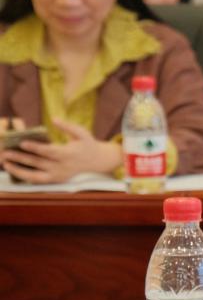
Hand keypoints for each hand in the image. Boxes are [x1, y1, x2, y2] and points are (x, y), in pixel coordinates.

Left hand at [3, 119, 120, 182]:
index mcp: (70, 154)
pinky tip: (14, 169)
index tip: (22, 142)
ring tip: (5, 163)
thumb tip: (53, 119)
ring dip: (19, 170)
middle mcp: (63, 167)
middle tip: (5, 152)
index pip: (50, 151)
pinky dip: (24, 176)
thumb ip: (68, 126)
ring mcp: (59, 175)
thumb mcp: (82, 132)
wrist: (97, 161)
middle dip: (21, 158)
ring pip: (35, 175)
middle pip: (39, 163)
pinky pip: (37, 180)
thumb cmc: (87, 144)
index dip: (36, 148)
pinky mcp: (56, 180)